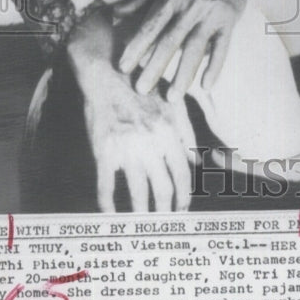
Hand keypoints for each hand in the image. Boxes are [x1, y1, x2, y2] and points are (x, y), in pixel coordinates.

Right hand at [83, 68, 196, 212]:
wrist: (109, 74)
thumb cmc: (145, 87)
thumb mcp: (175, 104)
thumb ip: (187, 134)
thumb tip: (196, 163)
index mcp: (170, 133)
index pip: (183, 175)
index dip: (184, 198)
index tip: (182, 211)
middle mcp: (151, 143)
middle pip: (163, 189)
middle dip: (165, 211)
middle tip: (164, 225)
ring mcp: (126, 149)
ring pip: (137, 192)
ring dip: (141, 213)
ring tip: (142, 225)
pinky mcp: (103, 151)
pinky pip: (105, 186)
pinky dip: (108, 205)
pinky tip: (109, 216)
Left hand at [118, 0, 270, 99]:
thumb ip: (140, 2)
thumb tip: (114, 16)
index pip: (150, 26)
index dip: (136, 46)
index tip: (123, 67)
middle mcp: (189, 6)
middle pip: (170, 40)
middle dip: (155, 66)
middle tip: (141, 89)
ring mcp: (210, 14)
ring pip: (195, 48)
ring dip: (183, 75)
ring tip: (172, 97)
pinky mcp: (228, 21)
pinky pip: (222, 48)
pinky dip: (215, 67)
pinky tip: (206, 86)